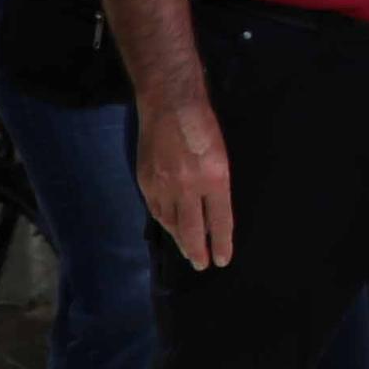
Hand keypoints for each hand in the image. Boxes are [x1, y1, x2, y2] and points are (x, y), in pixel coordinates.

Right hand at [135, 93, 234, 268]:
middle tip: (202, 264)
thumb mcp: (222, 156)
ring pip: (172, 223)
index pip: (220, 221)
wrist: (170, 104)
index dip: (222, 243)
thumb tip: (214, 214)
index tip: (222, 260)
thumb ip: (217, 186)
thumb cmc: (203, 126)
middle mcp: (189, 186)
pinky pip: (156, 210)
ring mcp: (164, 185)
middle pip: (193, 229)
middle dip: (198, 251)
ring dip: (180, 240)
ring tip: (188, 251)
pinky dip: (164, 222)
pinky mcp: (146, 181)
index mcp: (215, 179)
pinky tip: (170, 228)